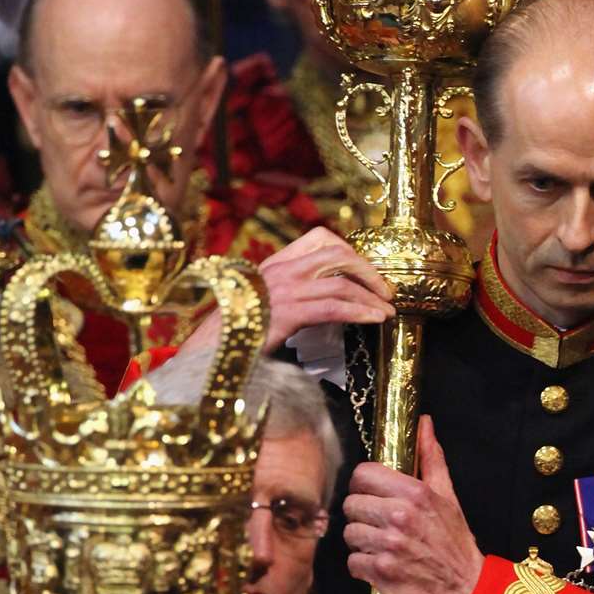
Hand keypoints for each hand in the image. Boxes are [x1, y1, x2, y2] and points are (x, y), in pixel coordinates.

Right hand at [181, 226, 393, 356]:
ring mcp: (281, 290)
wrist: (206, 355)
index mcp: (273, 265)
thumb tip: (325, 301)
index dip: (350, 251)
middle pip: (337, 255)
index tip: (366, 272)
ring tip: (388, 310)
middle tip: (387, 291)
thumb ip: (290, 296)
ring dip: (371, 296)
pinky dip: (361, 312)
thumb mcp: (263, 306)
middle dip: (369, 272)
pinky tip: (375, 319)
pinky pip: (333, 307)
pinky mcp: (286, 313)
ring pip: (341, 282)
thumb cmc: (234, 338)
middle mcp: (278, 270)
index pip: (319, 238)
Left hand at [344, 415, 482, 593]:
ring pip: (349, 533)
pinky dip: (363, 566)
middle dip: (362, 514)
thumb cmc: (454, 540)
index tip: (372, 494)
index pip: (362, 474)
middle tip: (379, 523)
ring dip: (362, 541)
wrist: (466, 586)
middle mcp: (399, 516)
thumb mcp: (447, 494)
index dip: (364, 484)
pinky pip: (352, 561)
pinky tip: (380, 563)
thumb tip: (424, 422)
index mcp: (413, 493)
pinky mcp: (381, 571)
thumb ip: (431, 457)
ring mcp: (388, 545)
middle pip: (351, 504)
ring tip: (381, 544)